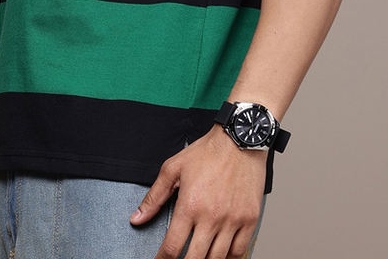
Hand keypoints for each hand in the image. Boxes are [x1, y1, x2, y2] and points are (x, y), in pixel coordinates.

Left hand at [130, 126, 265, 258]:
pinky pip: (239, 252)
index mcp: (190, 205)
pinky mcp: (250, 219)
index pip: (172, 247)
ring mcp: (233, 220)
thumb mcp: (173, 169)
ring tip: (197, 255)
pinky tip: (219, 254)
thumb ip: (154, 197)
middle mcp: (212, 216)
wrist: (239, 140)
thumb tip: (136, 219)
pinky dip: (229, 258)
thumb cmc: (206, 153)